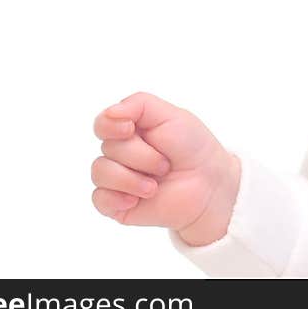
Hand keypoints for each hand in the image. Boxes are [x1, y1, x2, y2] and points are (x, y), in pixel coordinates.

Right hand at [91, 91, 240, 241]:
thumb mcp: (171, 114)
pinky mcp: (117, 204)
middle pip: (108, 148)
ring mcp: (117, 179)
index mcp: (130, 128)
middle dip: (140, 155)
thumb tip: (109, 113)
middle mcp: (120, 152)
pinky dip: (117, 198)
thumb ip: (138, 104)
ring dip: (131, 179)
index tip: (130, 129)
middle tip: (165, 163)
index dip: (110, 126)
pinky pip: (99, 199)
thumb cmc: (192, 147)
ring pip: (100, 172)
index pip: (102, 123)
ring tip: (154, 187)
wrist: (208, 185)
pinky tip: (136, 200)